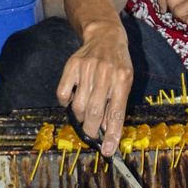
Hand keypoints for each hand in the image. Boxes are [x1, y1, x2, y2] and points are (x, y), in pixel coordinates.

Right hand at [57, 20, 132, 155]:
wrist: (105, 36)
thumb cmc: (118, 64)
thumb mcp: (124, 82)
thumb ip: (115, 105)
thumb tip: (104, 130)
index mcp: (123, 79)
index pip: (117, 112)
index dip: (112, 134)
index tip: (108, 151)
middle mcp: (105, 73)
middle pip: (94, 111)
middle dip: (91, 129)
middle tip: (90, 133)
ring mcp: (87, 68)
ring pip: (78, 105)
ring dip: (79, 117)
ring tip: (83, 115)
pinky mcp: (72, 65)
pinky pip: (62, 93)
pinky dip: (65, 103)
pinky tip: (72, 100)